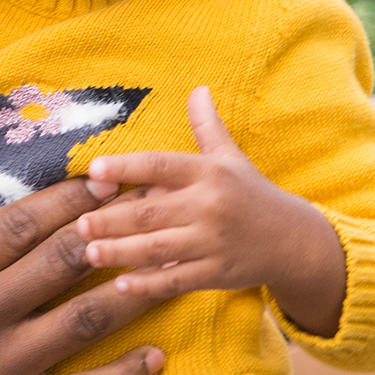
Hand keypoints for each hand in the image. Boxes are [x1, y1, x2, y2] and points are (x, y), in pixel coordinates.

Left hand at [80, 85, 346, 335]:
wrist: (296, 242)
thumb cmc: (252, 195)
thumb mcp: (231, 158)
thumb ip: (207, 126)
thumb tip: (197, 88)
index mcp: (209, 173)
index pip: (161, 166)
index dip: (127, 167)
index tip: (93, 170)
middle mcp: (210, 206)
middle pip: (151, 212)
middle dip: (112, 219)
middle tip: (78, 224)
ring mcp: (214, 243)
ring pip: (159, 248)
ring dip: (120, 252)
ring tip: (88, 253)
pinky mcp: (217, 274)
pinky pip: (177, 280)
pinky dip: (148, 285)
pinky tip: (121, 286)